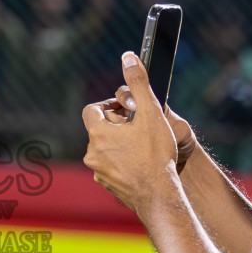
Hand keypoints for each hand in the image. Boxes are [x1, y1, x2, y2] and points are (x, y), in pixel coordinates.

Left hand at [83, 52, 181, 216]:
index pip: (92, 110)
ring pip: (105, 149)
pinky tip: (141, 164)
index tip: (127, 111)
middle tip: (139, 128)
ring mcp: (98, 171)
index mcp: (98, 133)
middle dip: (117, 126)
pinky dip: (122, 162)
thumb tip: (128, 56)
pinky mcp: (106, 185)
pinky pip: (111, 166)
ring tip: (142, 147)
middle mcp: (92, 153)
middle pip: (100, 130)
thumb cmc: (156, 154)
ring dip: (119, 144)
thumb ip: (138, 83)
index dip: (109, 106)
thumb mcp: (150, 113)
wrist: (160, 196)